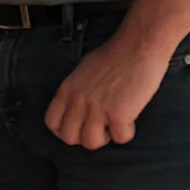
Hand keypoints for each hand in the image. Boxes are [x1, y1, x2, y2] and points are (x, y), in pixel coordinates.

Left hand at [45, 30, 174, 148]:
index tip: (79, 127)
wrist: (138, 46)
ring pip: (91, 143)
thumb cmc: (115, 55)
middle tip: (100, 127)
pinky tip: (131, 119)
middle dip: (85, 137)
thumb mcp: (83, 71)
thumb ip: (76, 90)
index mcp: (67, 89)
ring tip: (115, 123)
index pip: (52, 122)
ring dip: (106, 137)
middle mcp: (78, 101)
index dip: (65, 129)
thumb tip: (77, 106)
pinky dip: (127, 132)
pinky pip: (120, 138)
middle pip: (69, 138)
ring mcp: (97, 108)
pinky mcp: (119, 114)